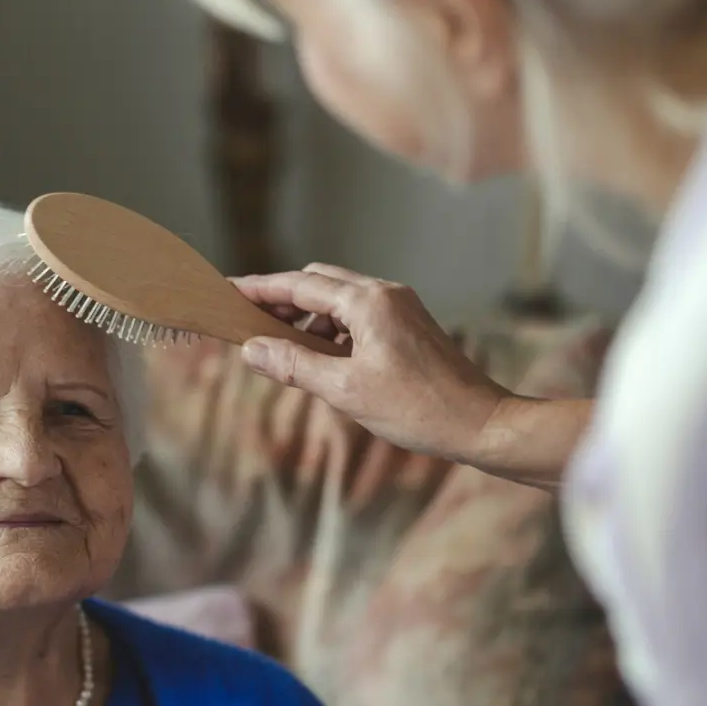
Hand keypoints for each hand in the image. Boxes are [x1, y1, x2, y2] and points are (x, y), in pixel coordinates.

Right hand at [231, 265, 512, 463]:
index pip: (299, 284)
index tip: (227, 290)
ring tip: (284, 351)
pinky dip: (333, 330)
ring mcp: (401, 308)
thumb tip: (253, 350)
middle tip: (249, 325)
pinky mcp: (409, 326)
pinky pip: (359, 317)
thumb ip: (295, 365)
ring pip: (339, 300)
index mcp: (368, 302)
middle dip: (282, 301)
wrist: (479, 423)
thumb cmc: (418, 408)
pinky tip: (322, 359)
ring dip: (308, 318)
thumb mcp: (345, 390)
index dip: (259, 288)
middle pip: (319, 283)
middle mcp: (385, 294)